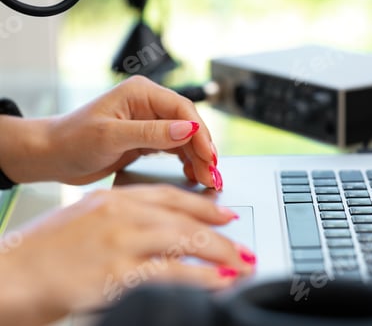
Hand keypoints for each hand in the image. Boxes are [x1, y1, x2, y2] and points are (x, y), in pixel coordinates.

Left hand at [0, 75, 221, 188]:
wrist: (51, 156)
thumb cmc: (72, 140)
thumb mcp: (111, 136)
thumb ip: (151, 133)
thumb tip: (188, 130)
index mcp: (141, 93)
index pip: (181, 110)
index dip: (200, 133)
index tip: (209, 157)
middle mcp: (149, 104)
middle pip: (188, 125)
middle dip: (203, 150)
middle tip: (212, 175)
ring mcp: (149, 122)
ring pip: (184, 139)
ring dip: (197, 158)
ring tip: (206, 179)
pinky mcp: (147, 139)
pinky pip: (174, 148)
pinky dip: (186, 161)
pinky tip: (191, 174)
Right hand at [0, 184, 253, 325]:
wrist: (6, 274)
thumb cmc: (41, 251)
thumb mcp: (84, 221)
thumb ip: (121, 221)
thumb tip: (154, 232)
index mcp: (112, 199)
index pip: (170, 196)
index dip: (203, 204)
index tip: (225, 212)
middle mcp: (120, 215)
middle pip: (185, 220)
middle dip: (220, 235)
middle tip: (241, 247)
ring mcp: (119, 243)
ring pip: (185, 243)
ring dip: (220, 256)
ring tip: (240, 265)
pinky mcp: (116, 274)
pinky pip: (171, 274)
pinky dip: (200, 279)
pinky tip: (218, 283)